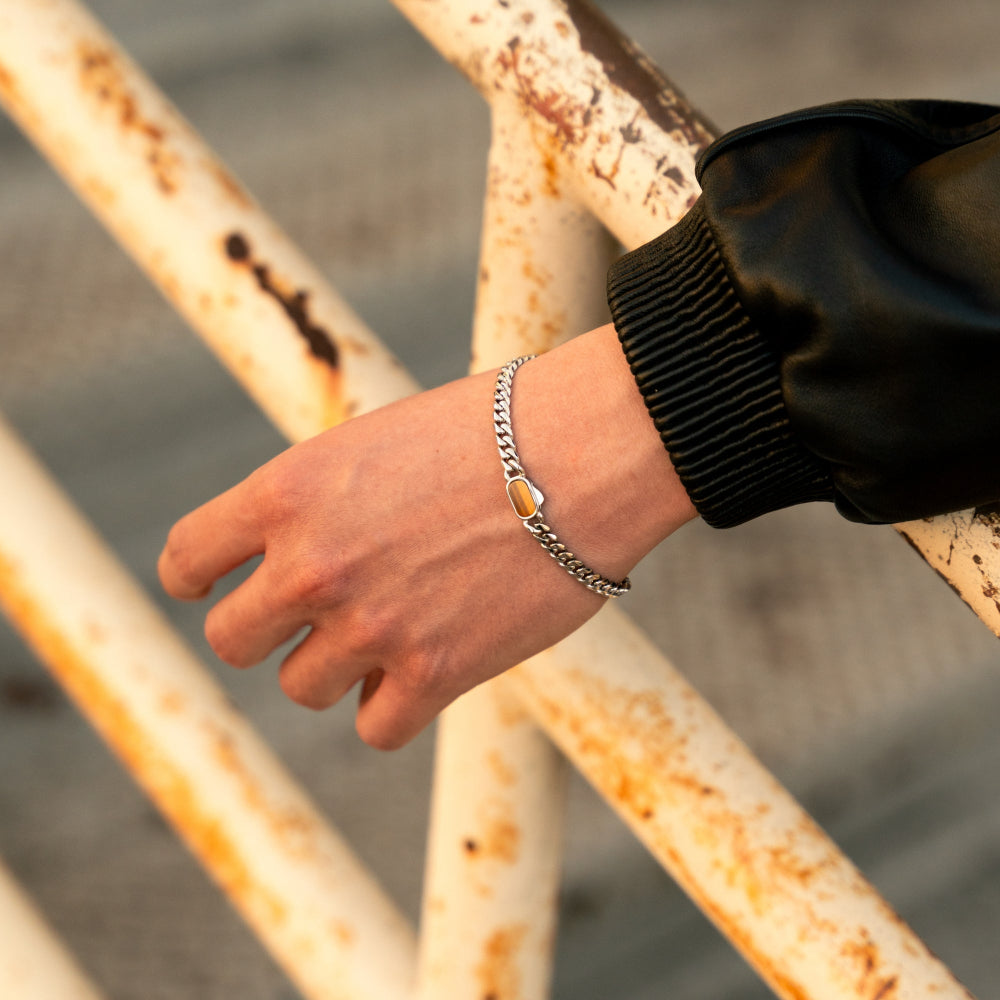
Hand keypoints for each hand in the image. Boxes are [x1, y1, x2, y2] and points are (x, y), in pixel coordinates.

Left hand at [157, 325, 695, 748]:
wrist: (584, 453)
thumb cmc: (493, 430)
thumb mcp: (378, 442)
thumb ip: (321, 501)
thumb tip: (295, 558)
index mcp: (289, 491)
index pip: (190, 556)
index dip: (197, 578)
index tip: (211, 588)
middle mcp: (313, 566)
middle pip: (233, 640)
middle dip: (267, 631)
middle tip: (313, 617)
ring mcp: (370, 626)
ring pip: (304, 687)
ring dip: (338, 666)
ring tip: (393, 629)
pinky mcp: (433, 675)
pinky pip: (375, 728)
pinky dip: (395, 706)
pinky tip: (424, 671)